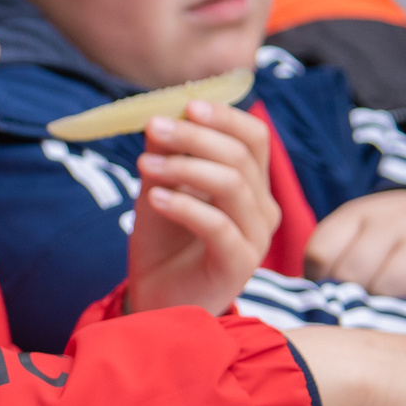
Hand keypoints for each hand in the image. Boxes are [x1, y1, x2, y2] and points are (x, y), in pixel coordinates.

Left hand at [123, 101, 279, 317]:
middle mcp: (262, 209)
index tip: (185, 104)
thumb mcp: (158, 190)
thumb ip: (164, 158)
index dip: (224, 117)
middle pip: (241, 156)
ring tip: (144, 164)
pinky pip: (218, 226)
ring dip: (184, 167)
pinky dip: (184, 205)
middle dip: (195, 136)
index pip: (254, 137)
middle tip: (153, 127)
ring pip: (232, 185)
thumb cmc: (163, 244)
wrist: (156, 300)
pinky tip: (153, 198)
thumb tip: (159, 117)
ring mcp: (255, 238)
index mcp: (250, 185)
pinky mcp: (239, 265)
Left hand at [304, 189, 405, 301]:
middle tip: (358, 305)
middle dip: (350, 297)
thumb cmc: (390, 241)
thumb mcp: (356, 237)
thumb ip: (331, 263)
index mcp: (357, 214)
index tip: (328, 291)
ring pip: (389, 285)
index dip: (318, 281)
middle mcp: (393, 220)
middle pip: (352, 272)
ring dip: (382, 305)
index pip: (321, 252)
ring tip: (384, 305)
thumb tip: (310, 303)